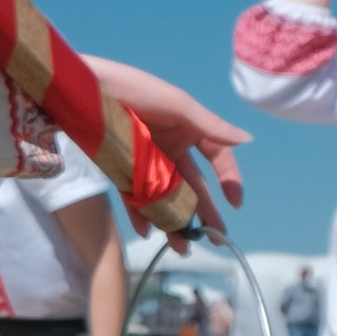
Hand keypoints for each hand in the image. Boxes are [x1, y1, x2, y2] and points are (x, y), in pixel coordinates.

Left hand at [82, 57, 250, 225]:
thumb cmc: (137, 89)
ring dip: (174, 221)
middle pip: (192, 186)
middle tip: (214, 238)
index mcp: (188, 130)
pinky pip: (134, 197)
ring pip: (165, 197)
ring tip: (182, 246)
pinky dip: (140, 215)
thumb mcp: (178, 106)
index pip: (217, 158)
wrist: (88, 89)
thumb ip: (211, 127)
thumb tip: (248, 139)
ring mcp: (146, 162)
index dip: (229, 179)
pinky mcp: (122, 170)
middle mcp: (170, 149)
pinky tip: (147, 231)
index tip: (235, 203)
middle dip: (203, 212)